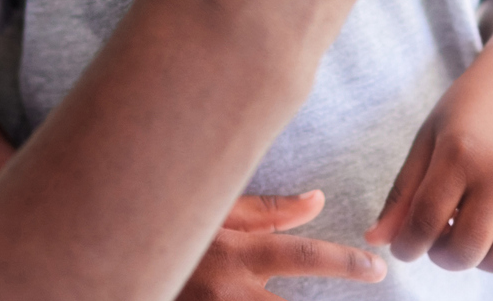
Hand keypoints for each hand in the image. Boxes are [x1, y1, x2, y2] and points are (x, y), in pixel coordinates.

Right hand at [182, 192, 384, 300]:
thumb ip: (267, 210)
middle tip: (377, 296)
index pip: (302, 256)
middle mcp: (228, 292)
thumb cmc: (173, 225)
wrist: (116, 256)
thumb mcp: (216, 212)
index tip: (377, 268)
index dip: (344, 263)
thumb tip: (318, 201)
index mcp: (236, 253)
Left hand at [365, 41, 492, 273]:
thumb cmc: (471, 106)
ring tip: (469, 230)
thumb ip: (403, 192)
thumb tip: (376, 240)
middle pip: (466, 252)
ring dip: (479, 258)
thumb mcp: (429, 137)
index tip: (405, 245)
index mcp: (460, 153)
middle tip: (438, 239)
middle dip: (442, 257)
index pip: (425, 224)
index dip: (408, 245)